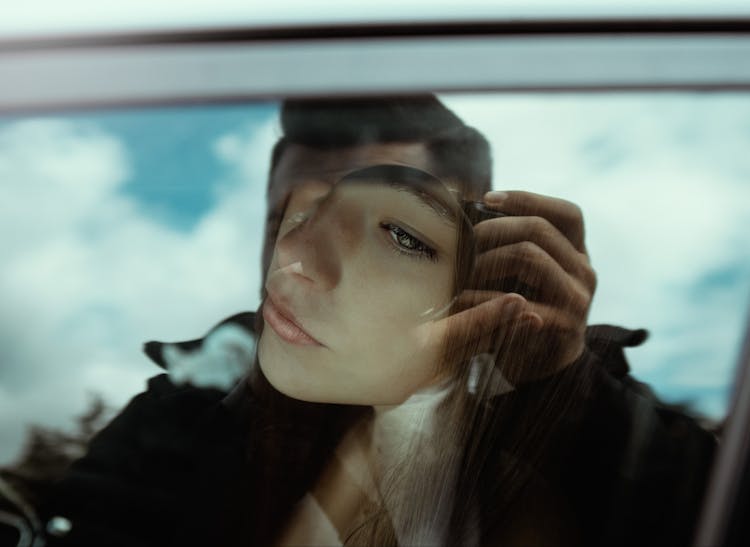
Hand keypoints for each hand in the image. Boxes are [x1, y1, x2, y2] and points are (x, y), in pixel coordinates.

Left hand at [425, 190, 596, 383]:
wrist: (541, 366)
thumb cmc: (522, 311)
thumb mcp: (524, 276)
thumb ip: (510, 247)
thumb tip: (465, 212)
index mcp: (576, 253)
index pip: (566, 213)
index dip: (528, 200)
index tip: (487, 199)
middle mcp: (584, 271)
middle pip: (540, 229)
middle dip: (493, 229)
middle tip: (461, 242)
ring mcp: (578, 299)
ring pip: (531, 257)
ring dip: (487, 260)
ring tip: (458, 272)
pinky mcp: (564, 326)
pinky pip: (521, 302)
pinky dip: (484, 299)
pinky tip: (461, 302)